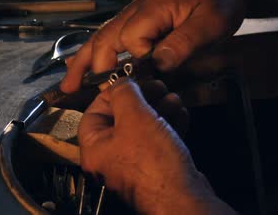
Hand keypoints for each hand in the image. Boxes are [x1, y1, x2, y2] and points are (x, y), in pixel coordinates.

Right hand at [61, 0, 244, 92]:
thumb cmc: (221, 1)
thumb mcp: (211, 23)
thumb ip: (183, 42)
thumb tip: (157, 64)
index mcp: (154, 7)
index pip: (132, 38)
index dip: (138, 60)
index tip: (153, 74)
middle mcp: (138, 8)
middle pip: (105, 36)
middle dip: (91, 64)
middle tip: (78, 89)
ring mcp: (136, 13)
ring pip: (103, 36)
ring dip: (84, 60)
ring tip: (69, 83)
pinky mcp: (140, 20)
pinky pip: (112, 36)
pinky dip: (95, 52)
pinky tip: (84, 65)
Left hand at [78, 78, 234, 213]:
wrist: (182, 197)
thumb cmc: (153, 165)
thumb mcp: (134, 116)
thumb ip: (124, 93)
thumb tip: (121, 81)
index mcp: (95, 148)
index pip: (94, 111)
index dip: (113, 93)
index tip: (130, 82)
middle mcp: (111, 158)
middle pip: (122, 118)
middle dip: (143, 99)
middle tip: (156, 87)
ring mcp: (134, 163)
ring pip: (144, 127)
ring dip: (160, 109)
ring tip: (173, 100)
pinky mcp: (156, 167)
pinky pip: (158, 139)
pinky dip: (169, 124)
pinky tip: (180, 115)